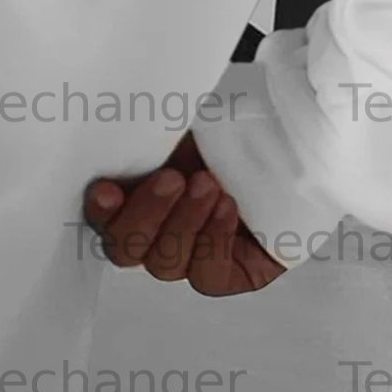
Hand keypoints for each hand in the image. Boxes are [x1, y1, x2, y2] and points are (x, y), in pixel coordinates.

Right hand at [84, 133, 286, 294]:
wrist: (289, 129)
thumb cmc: (232, 119)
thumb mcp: (179, 115)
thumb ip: (142, 131)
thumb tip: (114, 130)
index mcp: (135, 192)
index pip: (103, 218)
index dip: (101, 213)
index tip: (108, 189)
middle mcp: (159, 227)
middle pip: (126, 249)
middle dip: (146, 215)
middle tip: (174, 179)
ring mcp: (194, 253)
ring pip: (164, 265)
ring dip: (183, 225)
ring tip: (209, 185)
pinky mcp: (235, 271)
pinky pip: (209, 276)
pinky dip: (213, 243)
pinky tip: (228, 208)